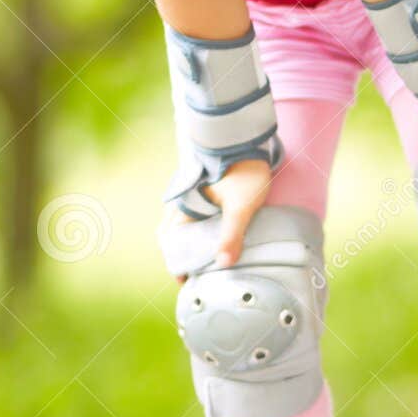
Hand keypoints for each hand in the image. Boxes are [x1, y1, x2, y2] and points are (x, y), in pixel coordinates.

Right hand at [172, 158, 274, 281]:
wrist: (247, 136)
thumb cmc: (243, 170)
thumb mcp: (241, 206)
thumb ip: (232, 235)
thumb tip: (223, 264)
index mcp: (186, 205)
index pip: (170, 239)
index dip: (175, 260)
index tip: (185, 279)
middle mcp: (183, 198)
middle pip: (173, 232)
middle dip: (181, 253)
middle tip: (195, 272)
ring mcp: (192, 191)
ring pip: (182, 221)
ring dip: (188, 240)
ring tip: (204, 258)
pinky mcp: (204, 186)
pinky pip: (193, 212)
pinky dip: (196, 227)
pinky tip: (211, 233)